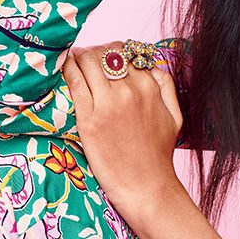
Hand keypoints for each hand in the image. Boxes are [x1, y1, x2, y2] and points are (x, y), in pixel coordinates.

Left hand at [62, 41, 184, 223]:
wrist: (146, 187)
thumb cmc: (159, 155)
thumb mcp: (174, 117)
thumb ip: (166, 87)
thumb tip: (151, 66)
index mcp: (149, 88)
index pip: (126, 52)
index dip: (110, 51)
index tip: (102, 58)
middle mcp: (129, 90)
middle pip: (105, 52)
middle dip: (93, 52)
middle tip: (85, 59)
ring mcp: (108, 104)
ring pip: (88, 61)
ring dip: (78, 57)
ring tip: (73, 62)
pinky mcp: (89, 119)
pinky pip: (74, 81)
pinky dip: (67, 69)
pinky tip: (64, 69)